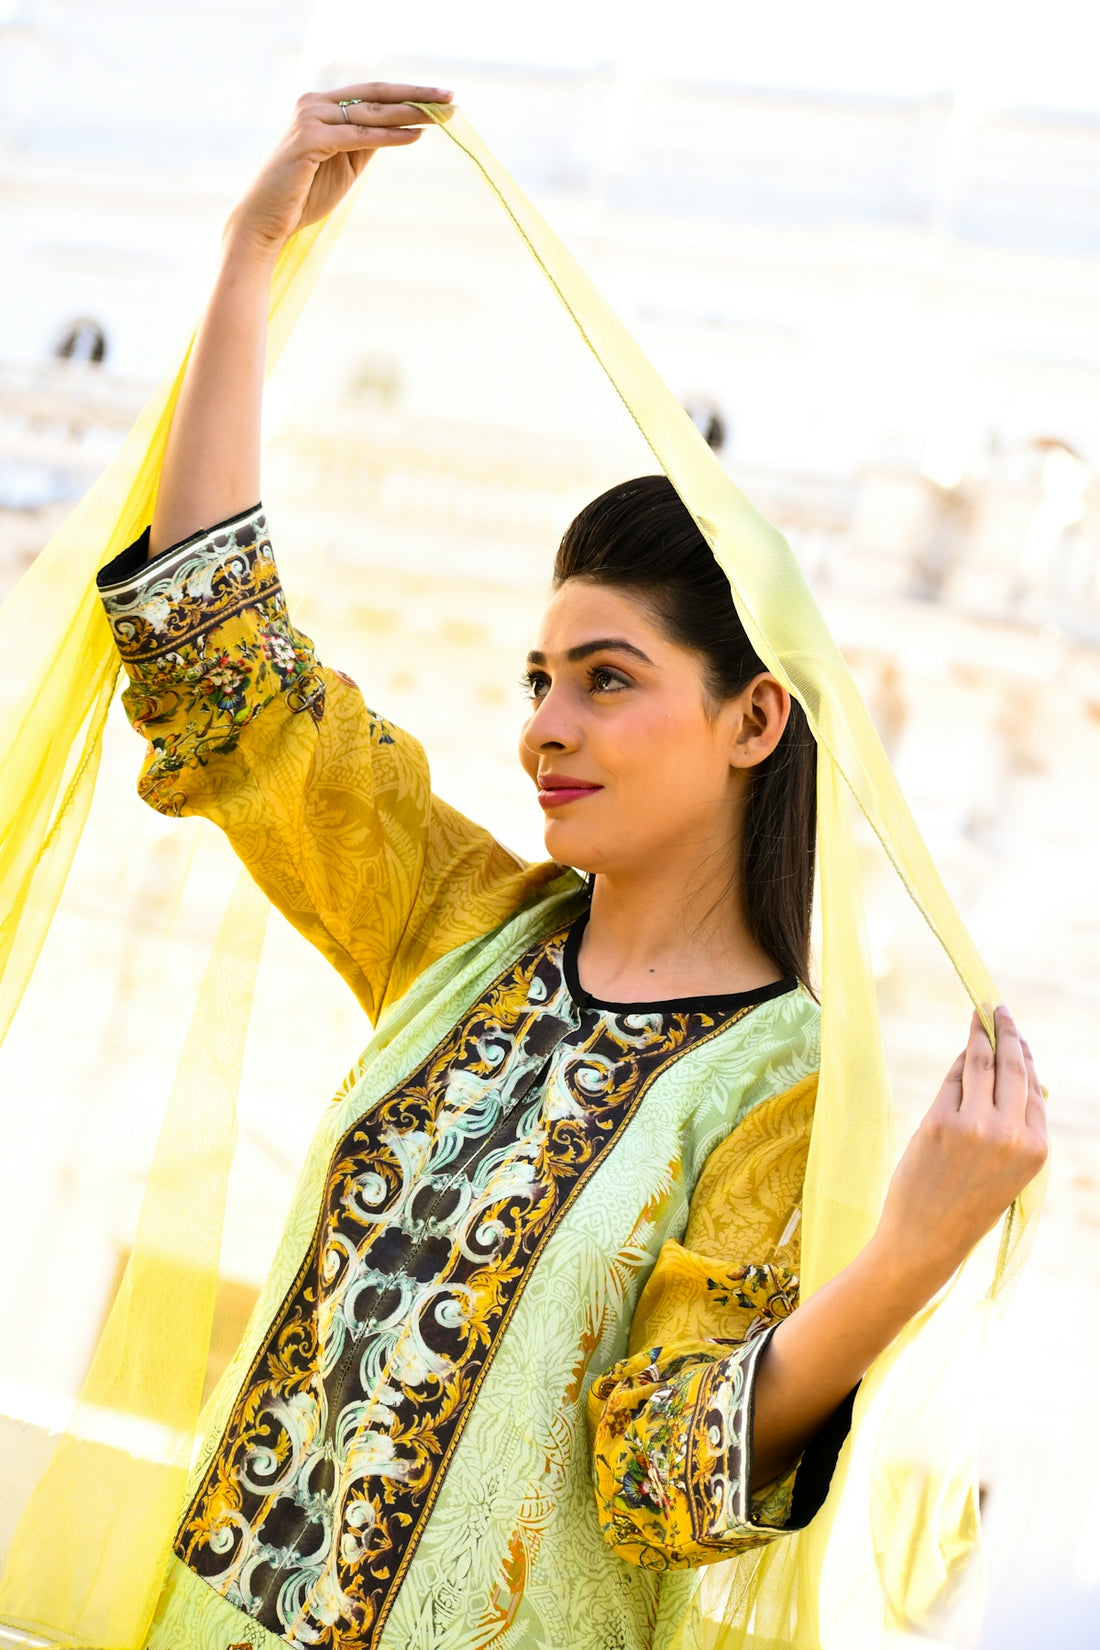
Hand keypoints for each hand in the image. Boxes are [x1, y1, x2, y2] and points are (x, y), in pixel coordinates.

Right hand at [226, 81, 451, 257]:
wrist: (267, 220)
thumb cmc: (304, 195)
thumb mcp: (345, 165)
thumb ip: (365, 143)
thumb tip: (399, 128)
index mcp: (321, 106)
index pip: (372, 94)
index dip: (408, 94)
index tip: (441, 99)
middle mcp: (314, 104)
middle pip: (375, 95)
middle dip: (416, 96)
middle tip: (450, 98)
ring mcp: (310, 118)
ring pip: (370, 113)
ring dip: (408, 113)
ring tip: (440, 116)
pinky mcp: (309, 139)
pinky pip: (358, 136)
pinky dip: (388, 136)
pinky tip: (414, 135)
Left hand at [874, 1006, 1047, 1289]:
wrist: (926, 1238)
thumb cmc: (966, 1205)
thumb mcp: (1009, 1172)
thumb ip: (1016, 1128)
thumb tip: (1017, 1077)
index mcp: (1036, 1149)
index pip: (1034, 1089)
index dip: (1025, 1057)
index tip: (1018, 1037)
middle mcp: (1011, 1133)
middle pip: (1013, 1067)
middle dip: (1007, 1033)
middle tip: (999, 1009)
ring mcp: (975, 1125)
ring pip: (981, 1064)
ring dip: (979, 1034)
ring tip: (979, 1015)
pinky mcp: (941, 1120)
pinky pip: (953, 1080)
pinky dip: (957, 1063)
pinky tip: (960, 1051)